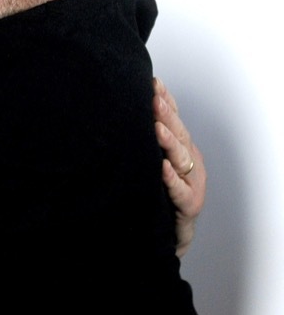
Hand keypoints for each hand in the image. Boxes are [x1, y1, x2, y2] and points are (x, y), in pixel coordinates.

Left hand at [153, 77, 205, 256]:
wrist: (169, 232)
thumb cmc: (159, 192)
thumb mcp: (152, 161)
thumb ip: (144, 140)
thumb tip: (122, 112)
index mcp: (181, 148)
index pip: (174, 120)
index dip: (166, 101)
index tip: (153, 82)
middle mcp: (189, 161)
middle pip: (178, 134)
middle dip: (166, 115)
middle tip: (153, 97)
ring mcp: (192, 182)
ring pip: (181, 159)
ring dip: (169, 142)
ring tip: (157, 127)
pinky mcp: (189, 204)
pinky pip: (180, 190)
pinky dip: (171, 179)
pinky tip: (163, 169)